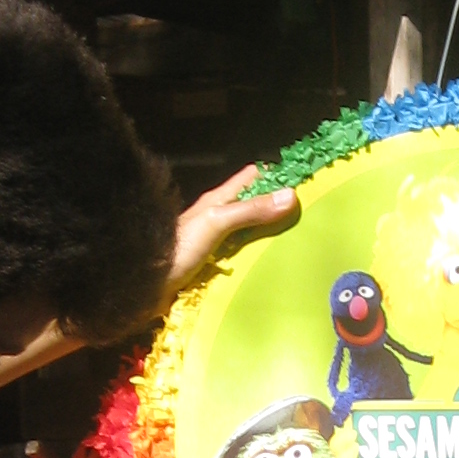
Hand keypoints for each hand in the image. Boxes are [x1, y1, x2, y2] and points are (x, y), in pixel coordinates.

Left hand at [170, 165, 298, 296]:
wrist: (147, 283)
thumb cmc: (178, 248)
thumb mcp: (217, 223)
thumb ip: (250, 211)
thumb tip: (291, 196)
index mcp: (218, 199)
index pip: (253, 177)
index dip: (277, 174)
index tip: (305, 179)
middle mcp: (219, 215)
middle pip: (255, 203)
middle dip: (279, 206)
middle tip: (311, 213)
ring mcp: (218, 240)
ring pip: (251, 228)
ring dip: (272, 232)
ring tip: (302, 238)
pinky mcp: (216, 262)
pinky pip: (245, 252)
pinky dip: (260, 253)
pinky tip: (275, 262)